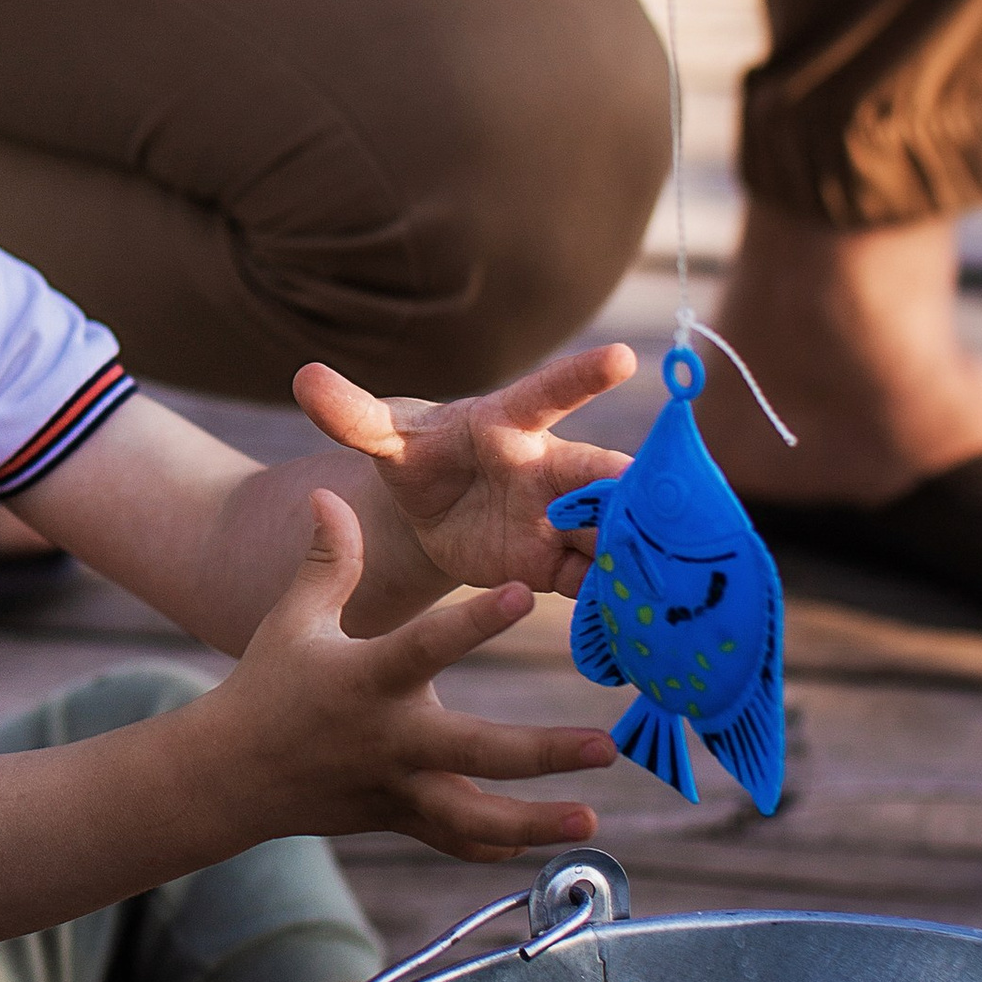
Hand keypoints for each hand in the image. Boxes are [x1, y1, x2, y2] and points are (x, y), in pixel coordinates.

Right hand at [223, 493, 612, 862]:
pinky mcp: (398, 817)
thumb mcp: (293, 619)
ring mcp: (397, 787)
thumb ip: (324, 560)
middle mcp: (389, 739)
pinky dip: (496, 845)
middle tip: (605, 747)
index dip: (476, 621)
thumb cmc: (268, 684)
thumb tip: (328, 493)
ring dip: (536, 823)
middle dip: (543, 754)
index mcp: (365, 680)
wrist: (231, 774)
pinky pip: (453, 841)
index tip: (525, 593)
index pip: (426, 646)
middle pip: (476, 751)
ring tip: (591, 822)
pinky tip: (542, 843)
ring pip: (474, 817)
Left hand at [296, 344, 633, 603]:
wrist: (432, 510)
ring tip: (679, 571)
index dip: (582, 376)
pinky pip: (593, 582)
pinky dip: (616, 601)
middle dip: (630, 488)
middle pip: (598, 474)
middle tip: (663, 500)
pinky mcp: (554, 567)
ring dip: (639, 550)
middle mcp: (548, 469)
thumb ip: (352, 414)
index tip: (624, 357)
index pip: (547, 394)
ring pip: (608, 531)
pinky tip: (649, 623)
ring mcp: (558, 519)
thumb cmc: (418, 454)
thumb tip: (302, 377)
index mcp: (507, 425)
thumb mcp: (383, 437)